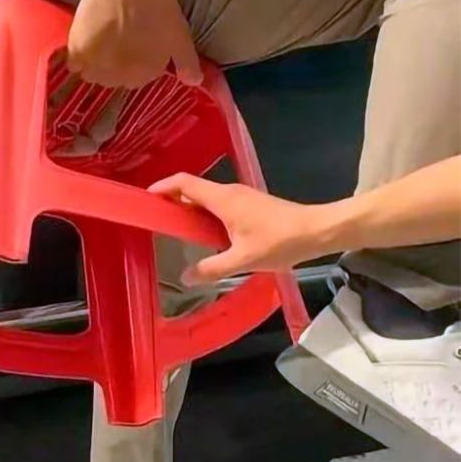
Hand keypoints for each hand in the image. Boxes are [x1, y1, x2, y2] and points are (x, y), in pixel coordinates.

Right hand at [67, 0, 201, 89]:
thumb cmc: (161, 9)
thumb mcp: (181, 38)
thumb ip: (188, 64)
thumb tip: (193, 84)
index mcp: (143, 75)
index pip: (132, 82)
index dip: (130, 66)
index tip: (130, 51)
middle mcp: (119, 76)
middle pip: (110, 80)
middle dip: (112, 67)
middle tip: (113, 46)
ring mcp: (97, 64)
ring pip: (91, 74)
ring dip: (93, 64)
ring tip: (97, 45)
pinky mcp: (78, 48)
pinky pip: (73, 64)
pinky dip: (77, 58)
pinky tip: (83, 44)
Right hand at [148, 174, 324, 282]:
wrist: (316, 231)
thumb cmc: (279, 241)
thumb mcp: (243, 260)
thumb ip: (212, 268)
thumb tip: (186, 278)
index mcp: (223, 199)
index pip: (184, 183)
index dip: (162, 186)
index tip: (145, 198)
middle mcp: (229, 192)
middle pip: (192, 188)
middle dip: (172, 200)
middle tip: (155, 219)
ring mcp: (241, 196)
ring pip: (207, 197)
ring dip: (189, 208)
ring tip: (175, 230)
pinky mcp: (250, 204)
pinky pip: (219, 204)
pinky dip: (205, 214)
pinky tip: (205, 235)